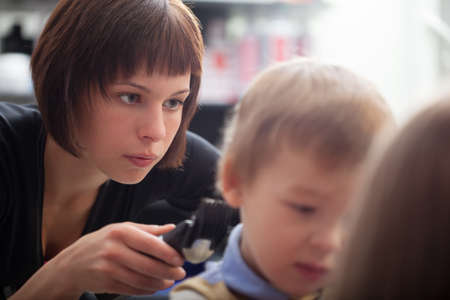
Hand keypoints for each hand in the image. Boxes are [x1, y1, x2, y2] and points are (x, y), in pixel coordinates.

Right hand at [15, 222, 185, 298]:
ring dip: (160, 282)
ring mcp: (109, 269)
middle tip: (181, 272)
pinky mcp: (107, 284)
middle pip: (148, 265)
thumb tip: (171, 228)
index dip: (168, 253)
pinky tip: (155, 286)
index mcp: (120, 232)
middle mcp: (114, 250)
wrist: (71, 264)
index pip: (150, 243)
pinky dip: (147, 289)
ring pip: (142, 280)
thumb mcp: (121, 229)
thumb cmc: (101, 243)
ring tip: (170, 280)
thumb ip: (147, 229)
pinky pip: (133, 289)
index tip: (180, 258)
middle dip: (169, 271)